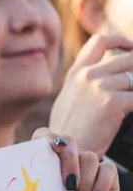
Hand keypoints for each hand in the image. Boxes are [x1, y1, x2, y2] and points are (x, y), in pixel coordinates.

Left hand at [34, 130, 120, 190]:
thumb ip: (12, 188)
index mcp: (41, 163)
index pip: (44, 135)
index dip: (46, 139)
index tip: (49, 154)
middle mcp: (64, 163)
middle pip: (68, 141)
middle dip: (69, 159)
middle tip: (67, 186)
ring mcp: (86, 170)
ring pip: (89, 156)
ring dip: (84, 179)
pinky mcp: (106, 180)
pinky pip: (108, 169)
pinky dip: (101, 184)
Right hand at [49, 34, 132, 154]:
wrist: (64, 149)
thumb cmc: (69, 130)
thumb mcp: (70, 98)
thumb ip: (84, 83)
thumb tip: (107, 77)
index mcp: (76, 72)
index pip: (100, 41)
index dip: (121, 40)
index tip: (131, 47)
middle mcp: (87, 75)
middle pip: (128, 59)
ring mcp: (100, 87)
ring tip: (132, 102)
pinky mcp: (114, 102)